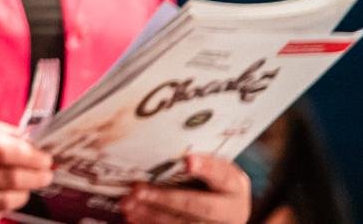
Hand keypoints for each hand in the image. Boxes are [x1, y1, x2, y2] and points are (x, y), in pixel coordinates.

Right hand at [0, 114, 54, 223]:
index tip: (46, 156)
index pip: (5, 151)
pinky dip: (8, 203)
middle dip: (36, 175)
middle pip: (11, 178)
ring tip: (31, 183)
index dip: (31, 156)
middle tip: (47, 172)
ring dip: (25, 191)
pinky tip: (10, 194)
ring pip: (7, 199)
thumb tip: (30, 139)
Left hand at [122, 154, 252, 223]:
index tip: (188, 161)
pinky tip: (133, 217)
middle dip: (167, 198)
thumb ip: (197, 161)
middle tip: (137, 190)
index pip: (222, 175)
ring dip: (153, 214)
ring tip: (128, 204)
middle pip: (201, 206)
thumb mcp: (214, 169)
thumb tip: (162, 146)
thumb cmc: (213, 182)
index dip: (206, 168)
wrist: (228, 211)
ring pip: (185, 223)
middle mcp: (231, 211)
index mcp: (234, 185)